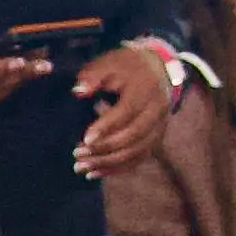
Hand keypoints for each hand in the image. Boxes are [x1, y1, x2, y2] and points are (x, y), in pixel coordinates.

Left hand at [71, 44, 172, 177]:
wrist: (159, 69)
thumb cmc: (127, 66)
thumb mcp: (110, 62)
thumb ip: (93, 75)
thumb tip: (78, 91)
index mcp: (145, 90)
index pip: (127, 112)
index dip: (106, 126)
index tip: (84, 138)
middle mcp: (156, 111)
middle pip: (132, 136)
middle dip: (104, 149)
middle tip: (76, 155)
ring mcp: (159, 126)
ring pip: (136, 151)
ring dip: (108, 163)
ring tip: (81, 167)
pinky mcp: (156, 137)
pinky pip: (139, 158)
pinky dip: (118, 168)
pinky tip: (95, 173)